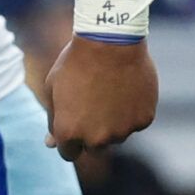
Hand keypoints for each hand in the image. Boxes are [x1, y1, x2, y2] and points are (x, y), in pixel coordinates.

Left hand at [42, 36, 157, 160]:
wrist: (110, 41)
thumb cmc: (76, 62)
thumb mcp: (53, 89)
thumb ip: (54, 119)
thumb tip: (51, 143)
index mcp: (69, 132)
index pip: (68, 153)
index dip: (69, 138)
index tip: (74, 123)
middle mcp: (96, 139)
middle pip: (94, 148)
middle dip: (91, 133)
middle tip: (92, 104)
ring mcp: (122, 131)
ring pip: (116, 135)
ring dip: (112, 122)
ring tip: (109, 90)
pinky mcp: (143, 120)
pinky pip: (135, 122)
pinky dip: (131, 111)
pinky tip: (126, 88)